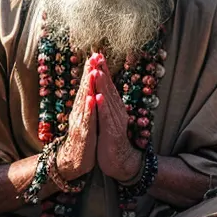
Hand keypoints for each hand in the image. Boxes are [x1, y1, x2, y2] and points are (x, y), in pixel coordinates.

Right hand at [51, 56, 99, 182]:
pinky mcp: (83, 134)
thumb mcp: (86, 118)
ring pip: (84, 101)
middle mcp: (78, 112)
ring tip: (92, 72)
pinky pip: (87, 119)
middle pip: (83, 89)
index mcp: (81, 108)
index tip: (95, 55)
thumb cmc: (82, 139)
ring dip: (88, 86)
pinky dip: (89, 109)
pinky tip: (91, 98)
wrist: (73, 161)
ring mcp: (80, 122)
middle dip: (88, 72)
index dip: (90, 70)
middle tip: (93, 56)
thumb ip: (87, 104)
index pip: (86, 86)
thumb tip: (91, 88)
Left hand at [89, 52, 142, 181]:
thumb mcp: (108, 119)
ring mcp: (115, 121)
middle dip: (103, 71)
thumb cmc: (111, 140)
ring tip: (97, 71)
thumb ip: (106, 104)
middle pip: (109, 88)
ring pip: (108, 100)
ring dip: (103, 85)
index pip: (108, 85)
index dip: (103, 70)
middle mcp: (117, 111)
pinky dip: (102, 106)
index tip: (96, 55)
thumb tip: (101, 89)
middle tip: (97, 56)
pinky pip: (106, 117)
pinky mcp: (112, 132)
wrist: (120, 162)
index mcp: (115, 107)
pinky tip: (98, 96)